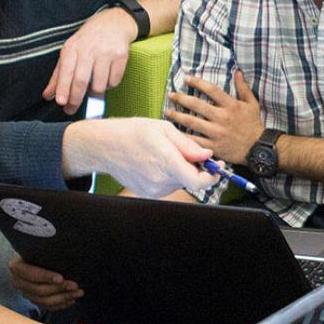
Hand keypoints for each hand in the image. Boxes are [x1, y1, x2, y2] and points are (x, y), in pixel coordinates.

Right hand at [8, 255, 82, 311]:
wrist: (36, 255)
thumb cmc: (40, 248)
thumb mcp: (40, 246)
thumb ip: (47, 249)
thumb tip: (62, 248)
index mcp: (16, 266)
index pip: (32, 274)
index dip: (46, 277)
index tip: (61, 278)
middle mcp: (18, 281)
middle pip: (39, 290)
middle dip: (60, 288)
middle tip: (75, 285)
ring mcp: (25, 292)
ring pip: (44, 301)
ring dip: (64, 298)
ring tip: (78, 292)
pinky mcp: (34, 300)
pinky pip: (47, 307)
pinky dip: (61, 305)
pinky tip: (72, 300)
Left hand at [43, 7, 138, 114]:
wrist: (114, 23)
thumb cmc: (88, 41)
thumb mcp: (70, 52)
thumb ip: (58, 75)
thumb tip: (48, 95)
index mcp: (72, 48)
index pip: (66, 71)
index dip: (63, 88)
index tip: (61, 102)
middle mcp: (89, 49)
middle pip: (81, 80)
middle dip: (76, 98)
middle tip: (71, 109)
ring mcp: (106, 52)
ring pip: (99, 84)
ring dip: (94, 94)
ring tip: (91, 90)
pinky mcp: (121, 56)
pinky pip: (114, 81)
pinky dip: (108, 86)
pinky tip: (105, 80)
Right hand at [60, 117, 217, 197]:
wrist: (105, 146)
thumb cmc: (132, 133)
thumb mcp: (164, 129)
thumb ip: (188, 145)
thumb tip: (207, 155)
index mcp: (166, 162)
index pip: (198, 181)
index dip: (213, 176)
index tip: (218, 167)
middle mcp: (160, 180)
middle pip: (191, 180)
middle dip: (195, 167)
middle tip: (187, 152)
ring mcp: (153, 190)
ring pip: (180, 182)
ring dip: (181, 171)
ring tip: (164, 153)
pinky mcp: (148, 193)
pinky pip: (168, 185)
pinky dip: (169, 176)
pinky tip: (156, 162)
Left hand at [164, 70, 264, 165]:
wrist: (258, 148)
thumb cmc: (254, 124)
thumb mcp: (252, 103)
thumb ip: (243, 87)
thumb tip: (238, 72)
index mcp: (231, 105)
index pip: (211, 90)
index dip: (198, 82)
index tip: (187, 78)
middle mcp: (222, 118)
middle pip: (197, 105)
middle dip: (181, 98)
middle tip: (170, 94)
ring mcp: (216, 133)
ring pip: (192, 122)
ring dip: (178, 116)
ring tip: (167, 112)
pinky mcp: (213, 146)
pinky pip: (194, 140)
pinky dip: (183, 136)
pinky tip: (174, 132)